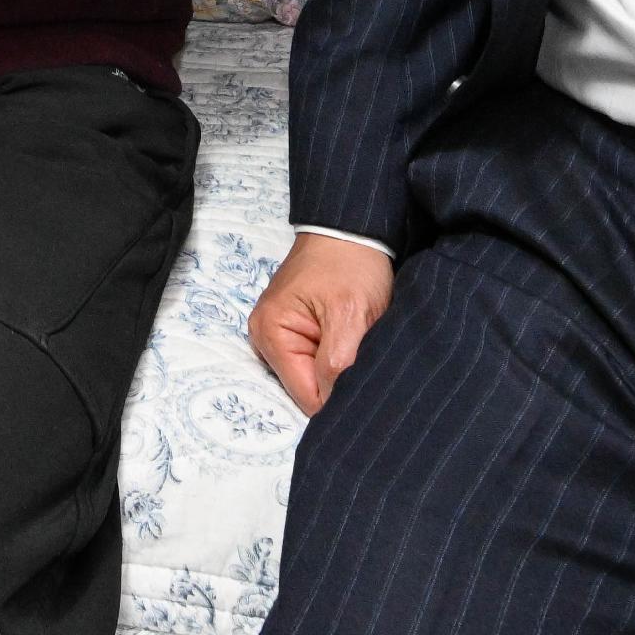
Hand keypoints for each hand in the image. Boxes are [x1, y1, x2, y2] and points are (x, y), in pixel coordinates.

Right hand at [249, 230, 397, 416]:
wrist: (352, 228)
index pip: (307, 396)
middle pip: (308, 388)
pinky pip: (318, 361)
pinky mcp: (295, 331)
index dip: (340, 397)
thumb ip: (338, 364)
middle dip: (340, 381)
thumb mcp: (351, 314)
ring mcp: (279, 335)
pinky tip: (353, 339)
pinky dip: (339, 356)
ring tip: (361, 343)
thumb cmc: (351, 263)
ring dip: (341, 368)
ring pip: (316, 377)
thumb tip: (332, 406)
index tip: (368, 383)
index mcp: (271, 334)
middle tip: (367, 358)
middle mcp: (266, 338)